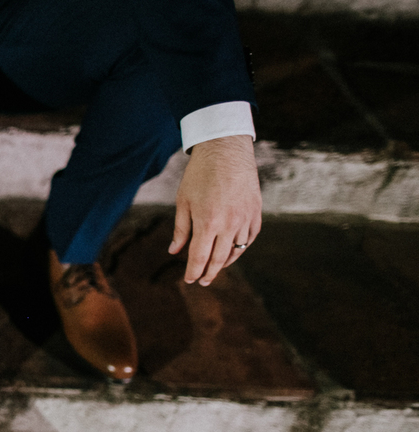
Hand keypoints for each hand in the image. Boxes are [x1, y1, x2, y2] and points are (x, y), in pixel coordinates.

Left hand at [169, 135, 260, 285]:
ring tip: (216, 269)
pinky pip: (251, 238)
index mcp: (208, 222)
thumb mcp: (183, 201)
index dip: (193, 272)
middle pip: (219, 259)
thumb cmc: (199, 174)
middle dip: (209, 273)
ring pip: (237, 251)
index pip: (199, 257)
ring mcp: (245, 218)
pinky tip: (233, 252)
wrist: (226, 150)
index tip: (189, 280)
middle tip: (203, 281)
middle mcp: (229, 224)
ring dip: (226, 263)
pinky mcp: (256, 212)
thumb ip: (180, 229)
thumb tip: (174, 252)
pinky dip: (242, 248)